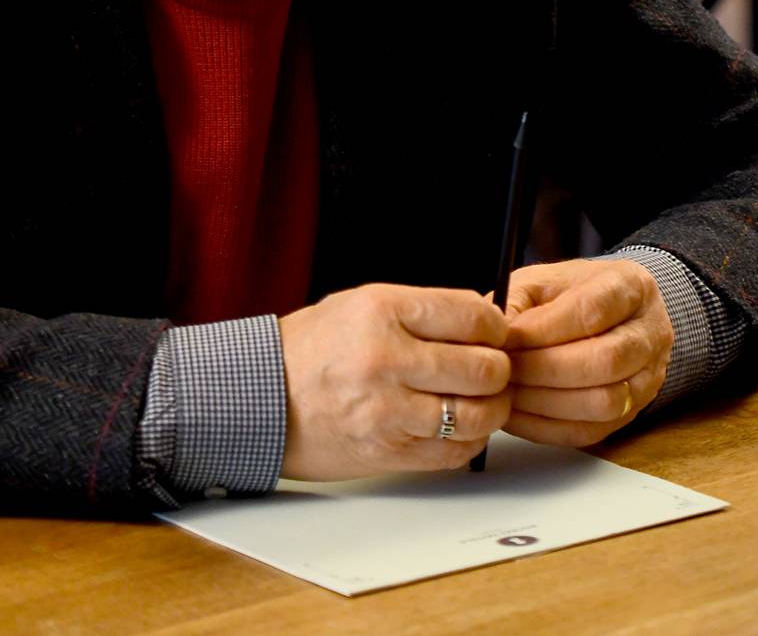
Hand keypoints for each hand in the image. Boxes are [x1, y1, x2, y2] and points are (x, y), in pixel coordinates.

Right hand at [278, 284, 513, 480]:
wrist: (258, 400)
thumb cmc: (312, 350)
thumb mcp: (365, 304)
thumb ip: (425, 310)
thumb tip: (487, 318)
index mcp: (384, 312)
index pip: (475, 317)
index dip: (497, 327)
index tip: (495, 333)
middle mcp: (388, 360)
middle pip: (484, 368)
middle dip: (500, 369)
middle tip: (493, 369)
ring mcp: (387, 411)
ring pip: (477, 414)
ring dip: (492, 408)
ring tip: (484, 399)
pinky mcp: (387, 452)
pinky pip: (453, 452)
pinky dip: (470, 440)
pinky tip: (461, 427)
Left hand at [502, 259, 674, 448]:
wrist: (612, 315)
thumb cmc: (571, 296)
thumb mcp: (542, 281)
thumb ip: (515, 303)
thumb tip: (494, 339)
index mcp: (631, 286)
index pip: (592, 311)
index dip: (544, 331)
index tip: (506, 340)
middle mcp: (651, 332)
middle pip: (605, 361)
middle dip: (544, 371)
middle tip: (502, 372)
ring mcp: (648, 376)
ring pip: (604, 402)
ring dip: (546, 403)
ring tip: (508, 393)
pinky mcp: (632, 412)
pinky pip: (591, 432)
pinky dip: (547, 427)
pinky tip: (518, 414)